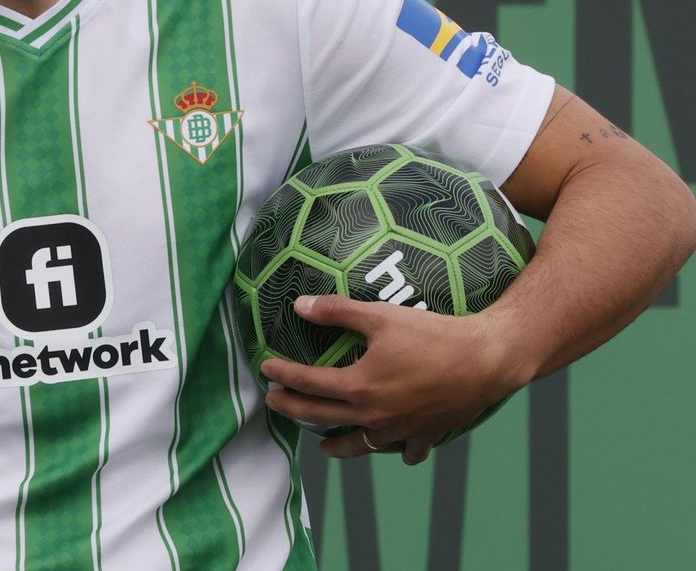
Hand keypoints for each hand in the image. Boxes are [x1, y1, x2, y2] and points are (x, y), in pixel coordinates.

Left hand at [258, 295, 533, 465]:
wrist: (488, 358)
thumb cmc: (433, 334)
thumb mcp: (380, 315)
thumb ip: (336, 311)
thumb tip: (299, 306)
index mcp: (359, 386)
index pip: (308, 384)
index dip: (283, 375)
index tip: (266, 370)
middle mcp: (375, 415)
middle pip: (322, 418)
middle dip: (293, 410)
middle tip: (274, 403)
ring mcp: (401, 429)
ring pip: (361, 445)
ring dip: (338, 445)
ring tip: (324, 444)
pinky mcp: (427, 434)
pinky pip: (407, 450)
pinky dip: (397, 449)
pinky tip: (392, 445)